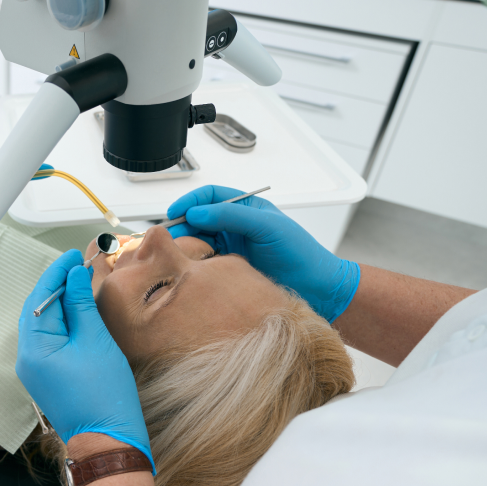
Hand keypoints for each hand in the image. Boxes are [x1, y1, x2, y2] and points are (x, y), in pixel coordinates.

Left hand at [16, 251, 154, 471]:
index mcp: (34, 348)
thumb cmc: (104, 395)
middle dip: (58, 285)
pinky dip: (63, 321)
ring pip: (44, 324)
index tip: (73, 255)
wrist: (109, 441)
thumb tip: (75, 275)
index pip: (40, 298)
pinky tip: (78, 312)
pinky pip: (50, 339)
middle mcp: (27, 359)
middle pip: (38, 309)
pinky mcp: (47, 376)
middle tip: (79, 265)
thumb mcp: (95, 341)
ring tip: (81, 284)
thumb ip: (81, 304)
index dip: (57, 272)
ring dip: (61, 302)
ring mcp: (35, 369)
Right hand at [167, 185, 359, 322]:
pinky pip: (205, 263)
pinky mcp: (229, 269)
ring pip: (199, 242)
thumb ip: (231, 216)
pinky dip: (195, 264)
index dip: (190, 201)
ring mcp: (232, 248)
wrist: (317, 289)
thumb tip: (197, 212)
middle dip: (182, 226)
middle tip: (170, 238)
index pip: (210, 196)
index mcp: (245, 208)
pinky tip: (193, 269)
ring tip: (179, 254)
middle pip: (198, 219)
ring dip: (187, 246)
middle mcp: (236, 226)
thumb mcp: (267, 227)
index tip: (175, 213)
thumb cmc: (301, 254)